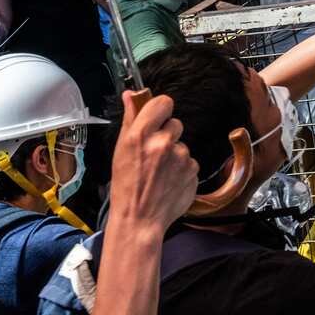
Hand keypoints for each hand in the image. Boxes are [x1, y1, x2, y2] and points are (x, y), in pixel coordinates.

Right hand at [110, 92, 198, 232]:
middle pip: (175, 124)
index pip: (162, 102)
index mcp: (141, 135)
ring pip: (182, 145)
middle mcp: (162, 143)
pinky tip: (169, 181)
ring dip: (174, 155)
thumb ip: (131, 119)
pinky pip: (190, 161)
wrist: (139, 220)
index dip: (160, 109)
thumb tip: (131, 94)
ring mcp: (180, 157)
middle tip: (154, 154)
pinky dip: (182, 170)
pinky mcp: (193, 170)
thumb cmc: (127, 186)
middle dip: (166, 135)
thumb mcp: (121, 150)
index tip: (157, 118)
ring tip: (159, 173)